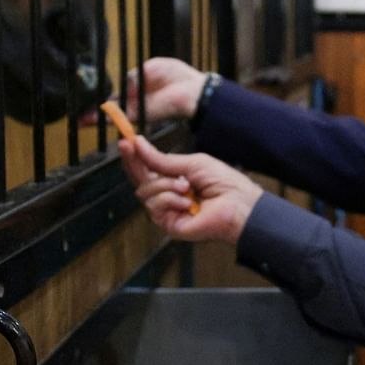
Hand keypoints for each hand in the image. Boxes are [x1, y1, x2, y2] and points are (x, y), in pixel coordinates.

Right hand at [82, 58, 206, 125]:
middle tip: (75, 114)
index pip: (112, 92)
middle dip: (92, 110)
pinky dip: (106, 118)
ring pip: (111, 114)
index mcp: (134, 86)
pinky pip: (120, 117)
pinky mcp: (140, 115)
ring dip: (94, 117)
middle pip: (108, 106)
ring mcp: (135, 108)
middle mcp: (132, 100)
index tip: (84, 96)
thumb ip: (134, 75)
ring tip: (78, 120)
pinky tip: (90, 120)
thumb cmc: (176, 75)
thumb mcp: (151, 66)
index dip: (98, 95)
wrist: (193, 90)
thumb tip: (123, 84)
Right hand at [119, 136, 261, 243]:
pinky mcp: (168, 224)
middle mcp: (168, 195)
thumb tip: (139, 144)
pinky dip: (170, 199)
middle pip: (139, 179)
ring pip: (145, 192)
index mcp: (174, 179)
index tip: (125, 140)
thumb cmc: (223, 183)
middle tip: (129, 147)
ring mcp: (167, 210)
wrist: (239, 204)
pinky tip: (187, 202)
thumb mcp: (192, 163)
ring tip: (187, 186)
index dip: (135, 155)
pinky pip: (155, 207)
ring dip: (165, 185)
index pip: (147, 168)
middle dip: (134, 162)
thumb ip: (163, 159)